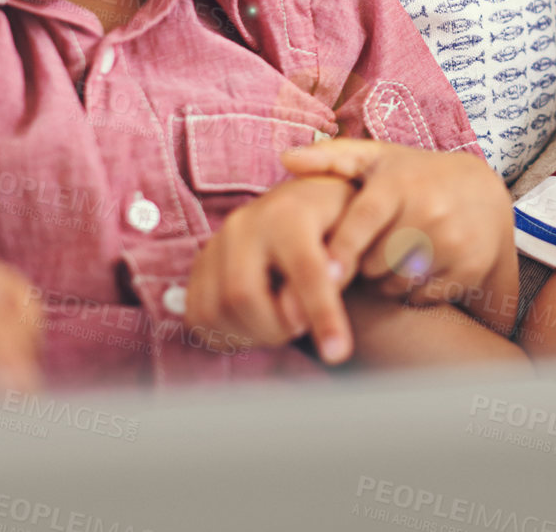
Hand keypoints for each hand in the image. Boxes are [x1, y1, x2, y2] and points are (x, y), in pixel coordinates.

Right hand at [183, 174, 356, 362]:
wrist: (301, 203)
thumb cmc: (334, 221)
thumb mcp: (356, 230)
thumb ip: (342, 264)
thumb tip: (316, 298)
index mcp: (288, 213)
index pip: (305, 270)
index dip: (323, 314)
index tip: (338, 352)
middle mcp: (243, 226)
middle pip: (242, 294)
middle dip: (276, 327)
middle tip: (301, 327)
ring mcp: (215, 246)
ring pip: (216, 311)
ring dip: (254, 334)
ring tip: (282, 324)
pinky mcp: (199, 268)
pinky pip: (199, 317)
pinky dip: (229, 334)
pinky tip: (257, 325)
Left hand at [279, 139, 514, 312]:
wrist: (484, 194)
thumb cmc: (416, 176)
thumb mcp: (379, 159)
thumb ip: (332, 157)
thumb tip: (287, 159)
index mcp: (401, 183)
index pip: (364, 220)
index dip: (343, 249)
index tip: (324, 273)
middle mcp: (430, 210)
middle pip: (375, 261)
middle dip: (363, 264)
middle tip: (366, 253)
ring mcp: (453, 240)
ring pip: (396, 283)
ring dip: (384, 282)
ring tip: (390, 260)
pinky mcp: (470, 267)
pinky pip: (422, 296)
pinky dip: (412, 292)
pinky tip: (417, 270)